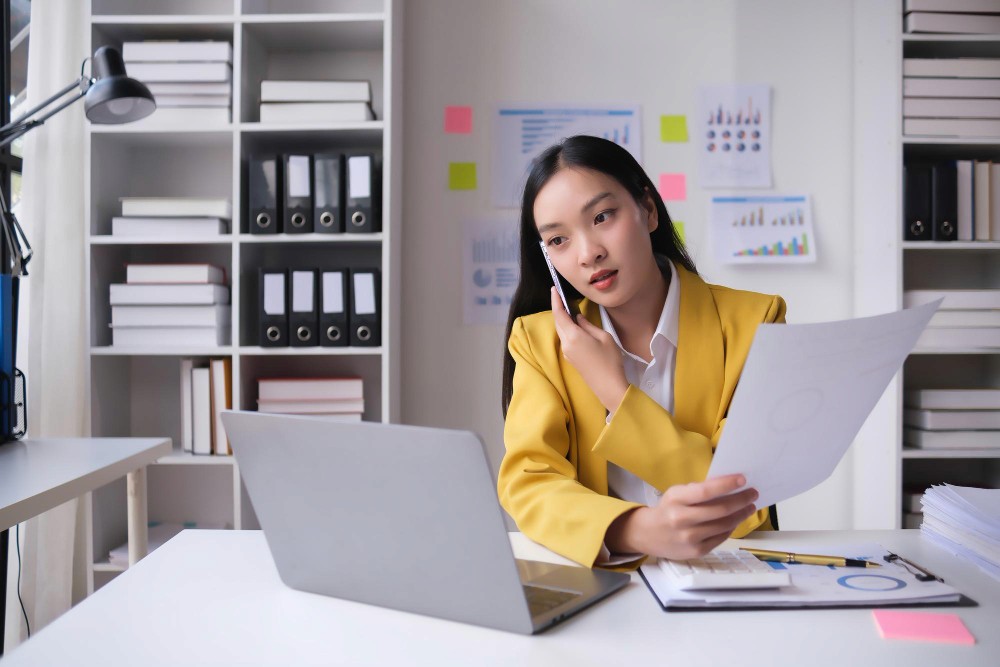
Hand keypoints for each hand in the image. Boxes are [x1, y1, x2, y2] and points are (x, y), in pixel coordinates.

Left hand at [550, 287, 628, 412]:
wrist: (608, 386)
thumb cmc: (610, 361)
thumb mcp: (603, 337)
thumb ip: (588, 325)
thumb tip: (578, 318)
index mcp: (573, 336)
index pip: (559, 314)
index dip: (555, 300)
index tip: (554, 289)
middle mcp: (566, 344)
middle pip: (558, 322)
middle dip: (558, 309)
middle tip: (562, 296)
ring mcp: (567, 353)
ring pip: (561, 331)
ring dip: (563, 320)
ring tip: (569, 309)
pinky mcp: (571, 359)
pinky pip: (565, 340)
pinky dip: (567, 330)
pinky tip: (575, 326)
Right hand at [606, 474, 758, 559]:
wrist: (649, 535)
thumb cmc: (669, 509)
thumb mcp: (676, 494)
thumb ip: (698, 491)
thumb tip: (729, 486)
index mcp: (676, 500)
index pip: (706, 491)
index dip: (726, 485)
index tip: (743, 479)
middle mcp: (682, 519)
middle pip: (720, 510)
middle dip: (741, 500)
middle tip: (753, 493)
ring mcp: (690, 537)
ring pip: (724, 524)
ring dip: (741, 514)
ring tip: (749, 506)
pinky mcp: (697, 550)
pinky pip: (721, 537)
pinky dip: (731, 527)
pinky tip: (736, 520)